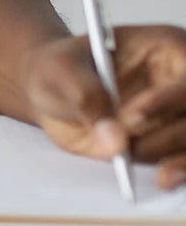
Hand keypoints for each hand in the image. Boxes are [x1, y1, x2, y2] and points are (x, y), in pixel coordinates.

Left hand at [22, 25, 185, 189]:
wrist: (53, 91)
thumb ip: (86, 98)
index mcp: (165, 47)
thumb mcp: (62, 71)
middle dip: (168, 134)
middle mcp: (181, 80)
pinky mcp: (175, 143)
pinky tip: (163, 178)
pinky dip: (180, 171)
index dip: (167, 99)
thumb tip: (115, 140)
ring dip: (172, 157)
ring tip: (128, 154)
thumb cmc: (59, 69)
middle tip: (129, 146)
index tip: (132, 117)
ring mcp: (181, 113)